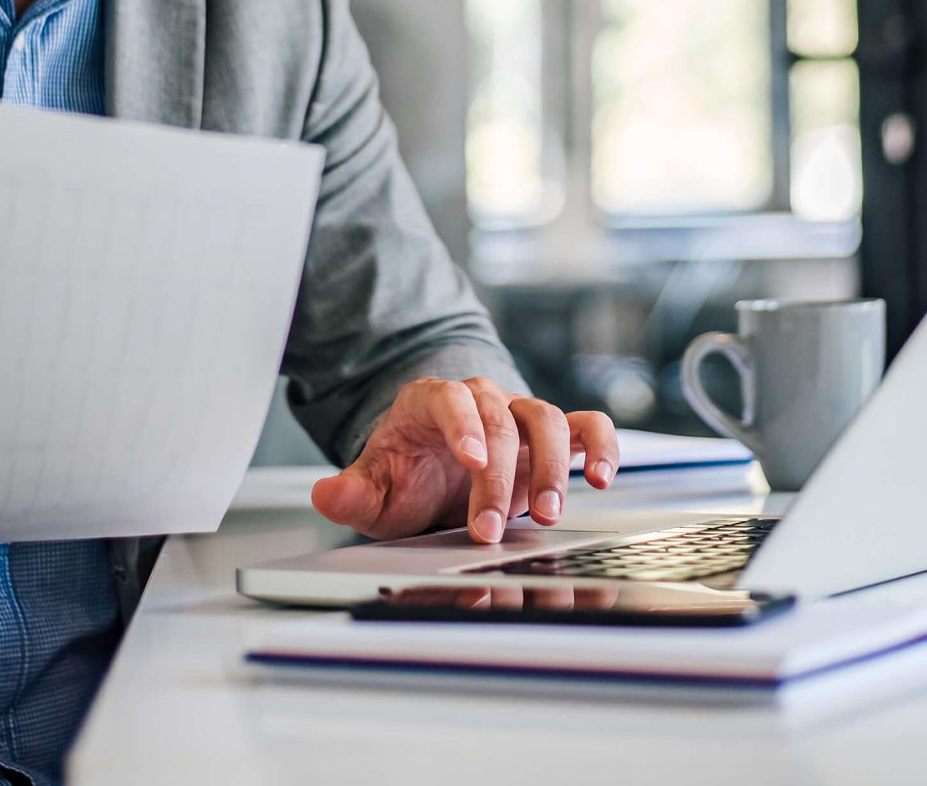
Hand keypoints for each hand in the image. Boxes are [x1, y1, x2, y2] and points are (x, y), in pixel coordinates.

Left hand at [310, 376, 619, 544]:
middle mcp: (481, 400)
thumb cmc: (407, 475)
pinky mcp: (553, 436)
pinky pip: (586, 426)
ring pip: (546, 418)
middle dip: (500, 479)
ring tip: (548, 513)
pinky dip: (599, 446)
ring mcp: (519, 414)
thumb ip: (352, 492)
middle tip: (491, 527)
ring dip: (553, 466)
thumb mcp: (375, 490)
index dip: (464, 426)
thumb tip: (326, 494)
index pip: (451, 399)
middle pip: (500, 420)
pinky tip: (600, 478)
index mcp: (432, 402)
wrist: (436, 471)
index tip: (473, 461)